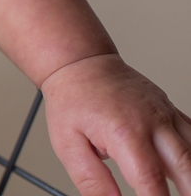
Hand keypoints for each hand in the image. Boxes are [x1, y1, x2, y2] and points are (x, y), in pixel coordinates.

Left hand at [42, 53, 190, 195]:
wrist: (80, 63)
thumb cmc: (72, 99)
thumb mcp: (67, 144)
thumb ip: (91, 179)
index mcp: (124, 133)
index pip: (150, 180)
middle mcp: (153, 122)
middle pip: (186, 167)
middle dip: (188, 191)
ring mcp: (166, 115)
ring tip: (186, 189)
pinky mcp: (172, 112)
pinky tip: (187, 172)